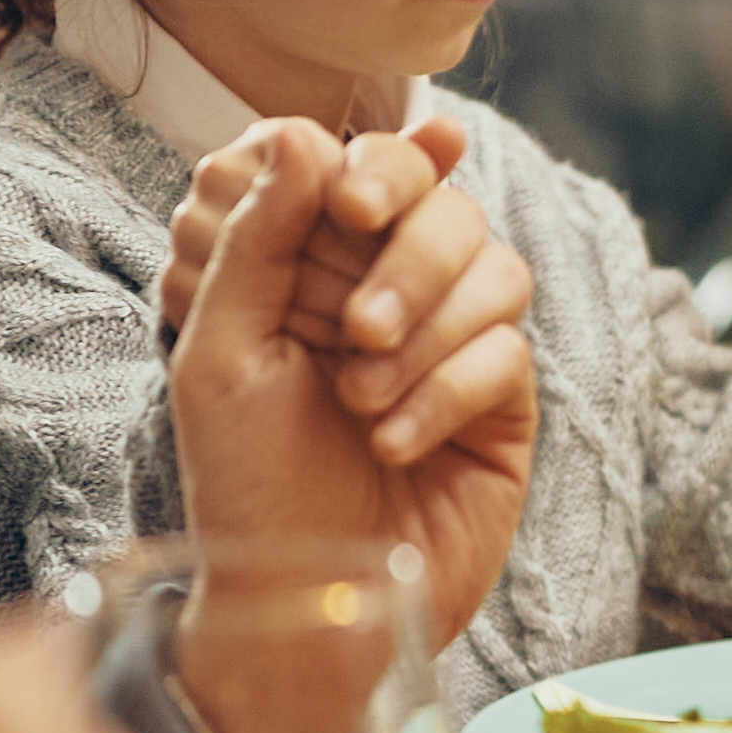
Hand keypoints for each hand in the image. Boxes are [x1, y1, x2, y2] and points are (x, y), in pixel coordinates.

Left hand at [164, 118, 536, 663]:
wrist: (302, 601)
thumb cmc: (247, 482)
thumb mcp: (222, 352)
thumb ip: (259, 240)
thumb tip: (303, 131)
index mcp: (322, 269)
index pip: (379, 171)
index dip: (383, 167)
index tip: (352, 204)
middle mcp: (397, 295)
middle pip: (452, 208)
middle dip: (406, 261)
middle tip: (353, 331)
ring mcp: (458, 348)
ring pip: (497, 272)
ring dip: (426, 334)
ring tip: (360, 402)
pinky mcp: (504, 409)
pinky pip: (509, 355)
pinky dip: (446, 394)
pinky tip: (392, 443)